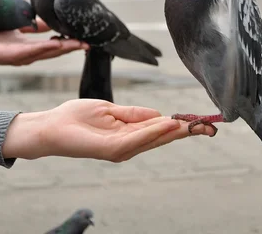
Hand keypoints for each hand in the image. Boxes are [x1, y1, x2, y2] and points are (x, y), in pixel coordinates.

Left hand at [0, 27, 88, 66]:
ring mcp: (22, 56)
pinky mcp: (12, 56)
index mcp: (32, 47)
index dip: (72, 42)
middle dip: (74, 47)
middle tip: (90, 43)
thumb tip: (51, 19)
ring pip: (48, 52)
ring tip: (79, 44)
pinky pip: (31, 51)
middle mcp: (30, 54)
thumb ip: (35, 25)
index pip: (56, 44)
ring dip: (64, 48)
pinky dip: (45, 48)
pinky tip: (56, 43)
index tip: (88, 38)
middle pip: (56, 51)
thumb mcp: (19, 27)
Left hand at [2, 99, 215, 162]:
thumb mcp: (111, 110)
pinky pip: (136, 140)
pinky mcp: (111, 150)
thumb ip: (135, 114)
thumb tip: (160, 114)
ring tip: (194, 124)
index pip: (160, 130)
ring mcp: (121, 149)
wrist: (52, 127)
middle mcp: (128, 145)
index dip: (180, 125)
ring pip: (153, 140)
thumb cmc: (76, 117)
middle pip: (162, 138)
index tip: (201, 121)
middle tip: (209, 127)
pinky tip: (167, 124)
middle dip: (185, 132)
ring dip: (174, 132)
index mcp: (129, 134)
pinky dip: (153, 132)